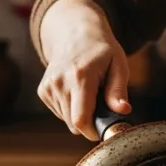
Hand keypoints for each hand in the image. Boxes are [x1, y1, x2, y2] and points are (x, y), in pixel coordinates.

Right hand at [37, 0, 131, 139]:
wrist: (74, 34)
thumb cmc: (102, 51)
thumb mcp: (118, 65)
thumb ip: (118, 90)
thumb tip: (123, 111)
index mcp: (80, 77)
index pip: (80, 120)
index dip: (92, 132)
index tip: (104, 129)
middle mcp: (60, 82)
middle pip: (74, 124)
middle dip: (90, 122)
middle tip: (101, 106)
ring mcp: (48, 87)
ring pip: (67, 120)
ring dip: (81, 114)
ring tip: (89, 94)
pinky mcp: (43, 91)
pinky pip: (60, 113)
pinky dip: (70, 109)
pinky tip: (76, 92)